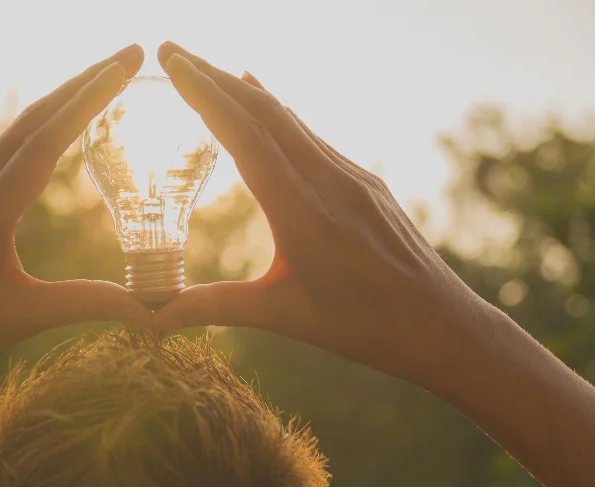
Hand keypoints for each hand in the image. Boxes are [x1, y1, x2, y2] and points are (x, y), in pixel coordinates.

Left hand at [0, 45, 150, 382]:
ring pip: (17, 131)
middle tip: (130, 55)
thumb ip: (86, 304)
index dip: (89, 100)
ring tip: (103, 80)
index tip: (124, 66)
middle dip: (83, 82)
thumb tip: (150, 310)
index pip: (47, 141)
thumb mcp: (22, 319)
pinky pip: (5, 151)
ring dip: (62, 100)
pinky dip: (40, 129)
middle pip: (33, 119)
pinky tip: (57, 131)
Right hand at [154, 43, 492, 385]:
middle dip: (214, 76)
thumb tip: (154, 317)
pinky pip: (313, 135)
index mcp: (303, 212)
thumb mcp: (282, 316)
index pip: (246, 136)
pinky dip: (278, 113)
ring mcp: (352, 176)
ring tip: (206, 71)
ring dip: (244, 90)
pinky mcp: (366, 182)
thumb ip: (215, 307)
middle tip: (172, 51)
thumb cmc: (362, 327)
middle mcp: (329, 181)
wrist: (440, 325)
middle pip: (265, 111)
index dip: (206, 94)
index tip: (172, 62)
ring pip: (290, 118)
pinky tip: (264, 101)